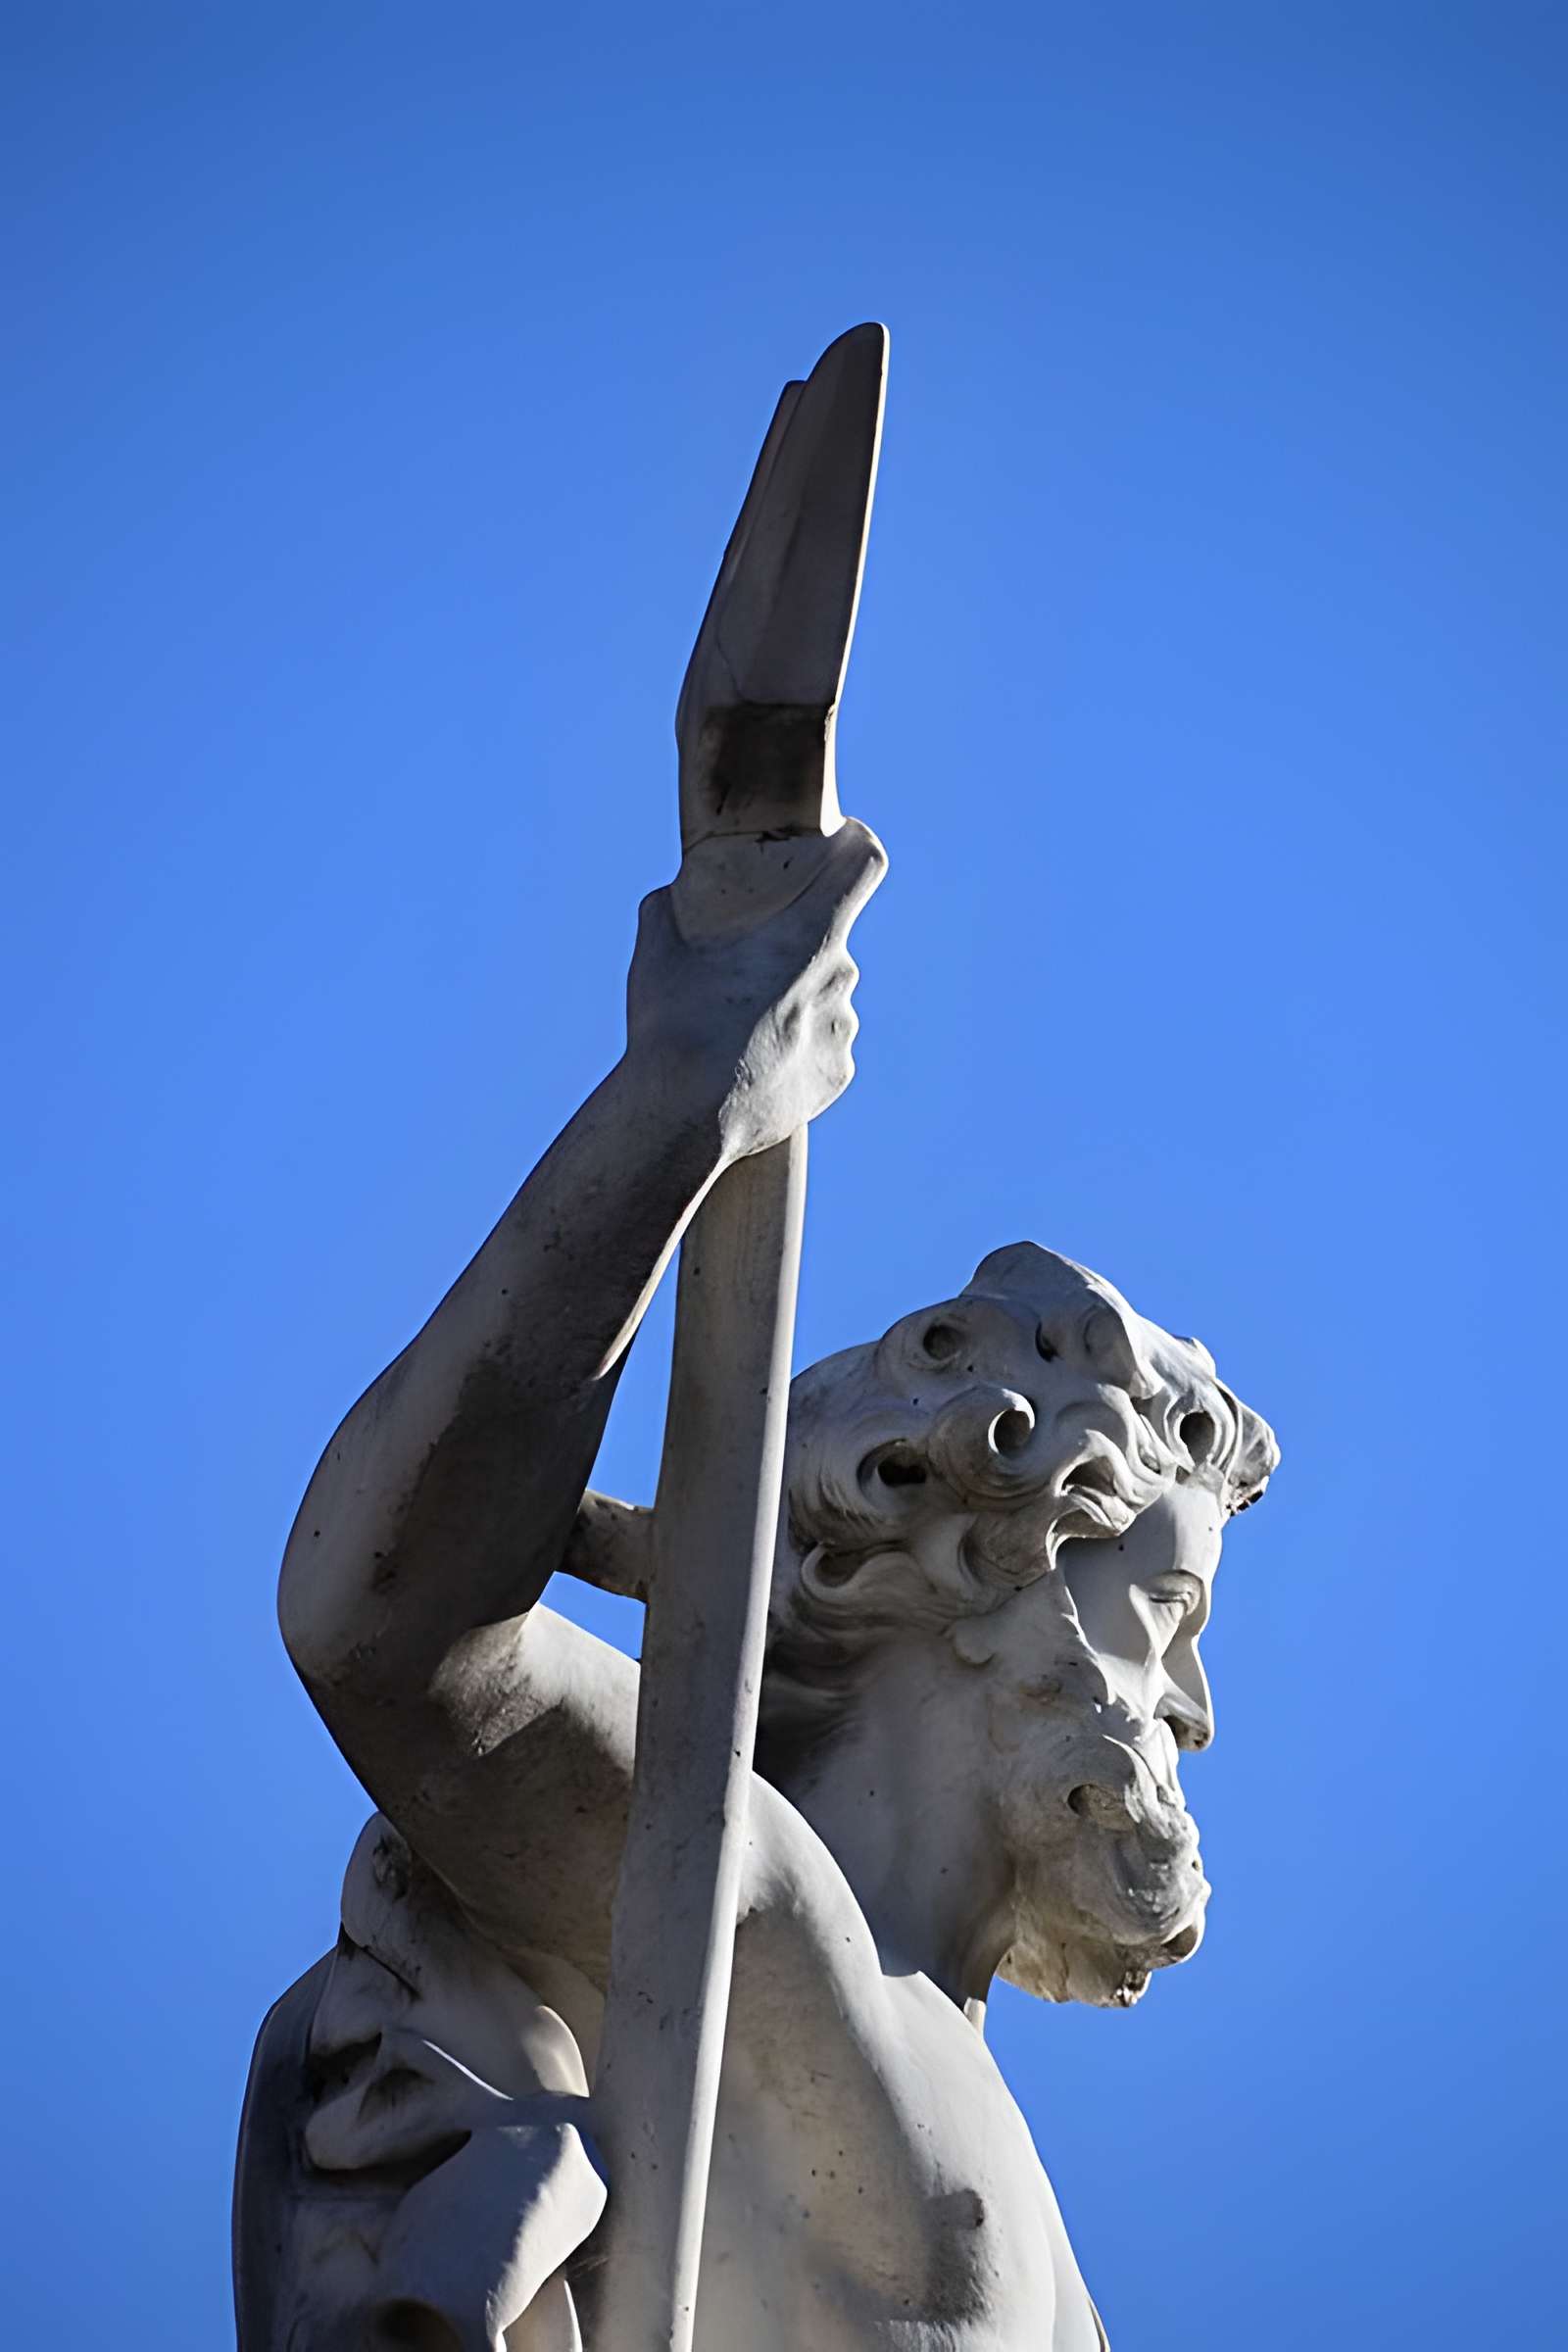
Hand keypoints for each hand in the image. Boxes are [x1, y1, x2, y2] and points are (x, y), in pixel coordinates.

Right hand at [625, 817, 886, 1161]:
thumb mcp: (657, 953)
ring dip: (795, 1006)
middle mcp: (839, 976)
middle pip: (829, 944)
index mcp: (807, 934)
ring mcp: (842, 1029)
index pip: (864, 866)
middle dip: (796, 950)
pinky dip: (798, 1053)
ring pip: (826, 1002)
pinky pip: (824, 1051)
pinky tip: (755, 1067)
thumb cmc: (673, 1024)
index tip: (843, 843)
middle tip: (747, 973)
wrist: (686, 1116)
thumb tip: (667, 898)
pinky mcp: (837, 1075)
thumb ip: (668, 912)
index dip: (855, 848)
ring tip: (741, 1033)